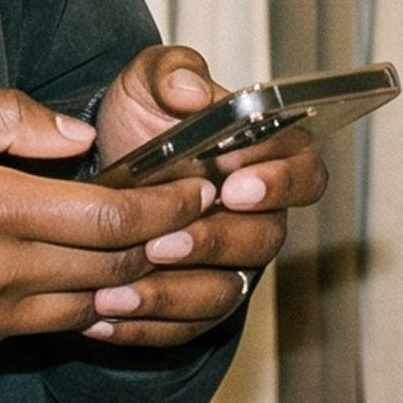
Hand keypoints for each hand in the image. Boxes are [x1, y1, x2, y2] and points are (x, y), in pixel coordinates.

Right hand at [0, 89, 223, 372]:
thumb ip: (4, 117)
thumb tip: (77, 137)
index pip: (113, 217)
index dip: (169, 204)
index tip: (198, 186)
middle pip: (112, 266)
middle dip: (160, 241)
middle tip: (192, 215)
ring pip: (83, 306)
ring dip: (120, 279)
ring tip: (147, 247)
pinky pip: (33, 330)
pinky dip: (62, 304)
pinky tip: (74, 277)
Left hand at [82, 45, 329, 346]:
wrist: (101, 167)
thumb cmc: (142, 121)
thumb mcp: (148, 82)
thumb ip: (173, 74)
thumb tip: (193, 93)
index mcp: (267, 157)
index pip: (305, 173)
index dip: (279, 184)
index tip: (235, 184)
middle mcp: (260, 217)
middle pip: (263, 240)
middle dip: (212, 243)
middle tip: (161, 241)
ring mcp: (233, 266)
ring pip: (223, 293)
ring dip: (171, 295)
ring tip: (115, 290)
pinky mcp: (199, 305)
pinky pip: (184, 328)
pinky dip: (142, 327)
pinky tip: (98, 315)